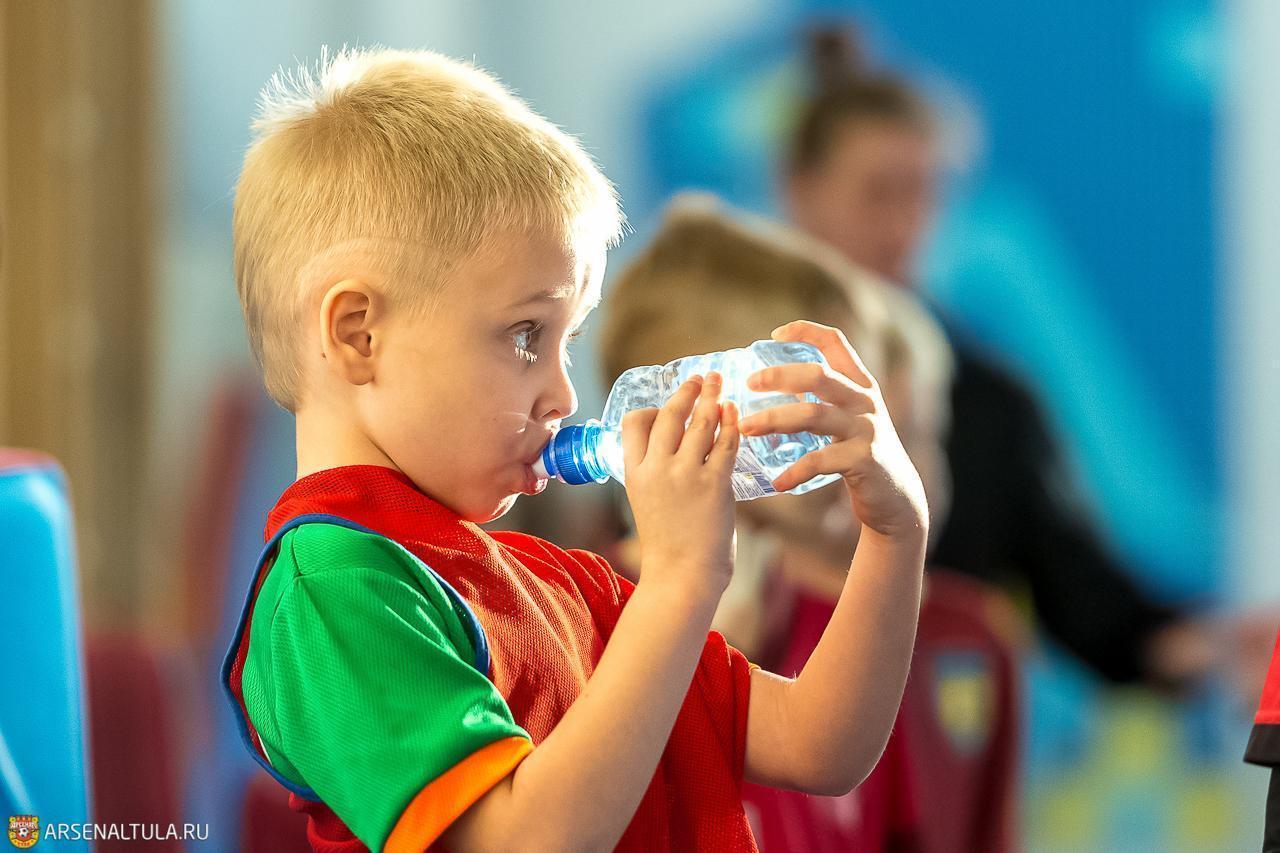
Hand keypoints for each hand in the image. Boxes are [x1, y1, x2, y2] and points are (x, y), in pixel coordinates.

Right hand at [621, 372, 740, 600]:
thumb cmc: (668, 544)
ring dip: (712, 398)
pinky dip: (731, 423)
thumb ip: (654, 474)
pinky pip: (725, 443)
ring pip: (701, 423)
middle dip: (686, 391)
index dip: (653, 408)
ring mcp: (686, 475)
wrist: (682, 576)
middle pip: (669, 415)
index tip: (667, 406)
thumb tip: (672, 448)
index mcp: (634, 473)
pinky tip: (735, 412)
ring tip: (720, 385)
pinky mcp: (715, 484)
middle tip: (700, 377)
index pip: (634, 423)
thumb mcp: (646, 502)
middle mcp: (657, 469)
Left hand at [738, 320, 927, 540]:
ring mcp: (865, 428)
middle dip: (779, 376)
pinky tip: (777, 481)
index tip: (775, 335)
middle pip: (818, 375)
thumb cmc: (860, 453)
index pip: (836, 343)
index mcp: (860, 384)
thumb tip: (770, 388)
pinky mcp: (863, 459)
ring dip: (773, 419)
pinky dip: (795, 471)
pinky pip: (820, 460)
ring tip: (745, 428)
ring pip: (813, 414)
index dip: (806, 331)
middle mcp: (864, 400)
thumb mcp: (848, 418)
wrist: (897, 496)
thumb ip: (822, 400)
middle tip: (749, 383)